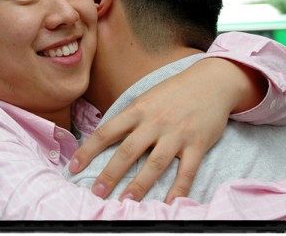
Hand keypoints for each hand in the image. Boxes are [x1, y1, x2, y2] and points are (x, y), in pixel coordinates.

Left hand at [71, 58, 262, 202]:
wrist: (211, 81)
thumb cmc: (174, 92)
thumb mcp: (146, 98)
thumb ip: (128, 117)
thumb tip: (105, 136)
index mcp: (137, 110)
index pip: (106, 131)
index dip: (88, 150)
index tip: (73, 167)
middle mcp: (154, 122)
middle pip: (127, 151)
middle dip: (110, 174)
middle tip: (97, 192)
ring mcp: (176, 134)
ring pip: (155, 164)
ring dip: (139, 185)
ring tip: (126, 202)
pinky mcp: (198, 144)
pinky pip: (186, 171)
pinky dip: (178, 189)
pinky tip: (169, 203)